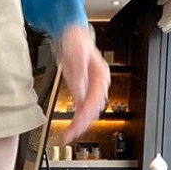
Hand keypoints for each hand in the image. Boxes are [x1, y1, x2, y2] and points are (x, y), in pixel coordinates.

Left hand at [55, 25, 110, 143]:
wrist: (70, 34)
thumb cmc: (76, 41)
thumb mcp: (77, 56)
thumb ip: (79, 76)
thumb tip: (80, 94)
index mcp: (101, 75)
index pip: (95, 100)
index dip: (86, 114)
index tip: (77, 125)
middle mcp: (98, 84)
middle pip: (93, 109)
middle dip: (82, 123)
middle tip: (71, 135)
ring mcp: (90, 88)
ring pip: (87, 111)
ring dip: (79, 124)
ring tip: (69, 135)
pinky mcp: (81, 90)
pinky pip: (81, 108)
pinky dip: (76, 118)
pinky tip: (70, 126)